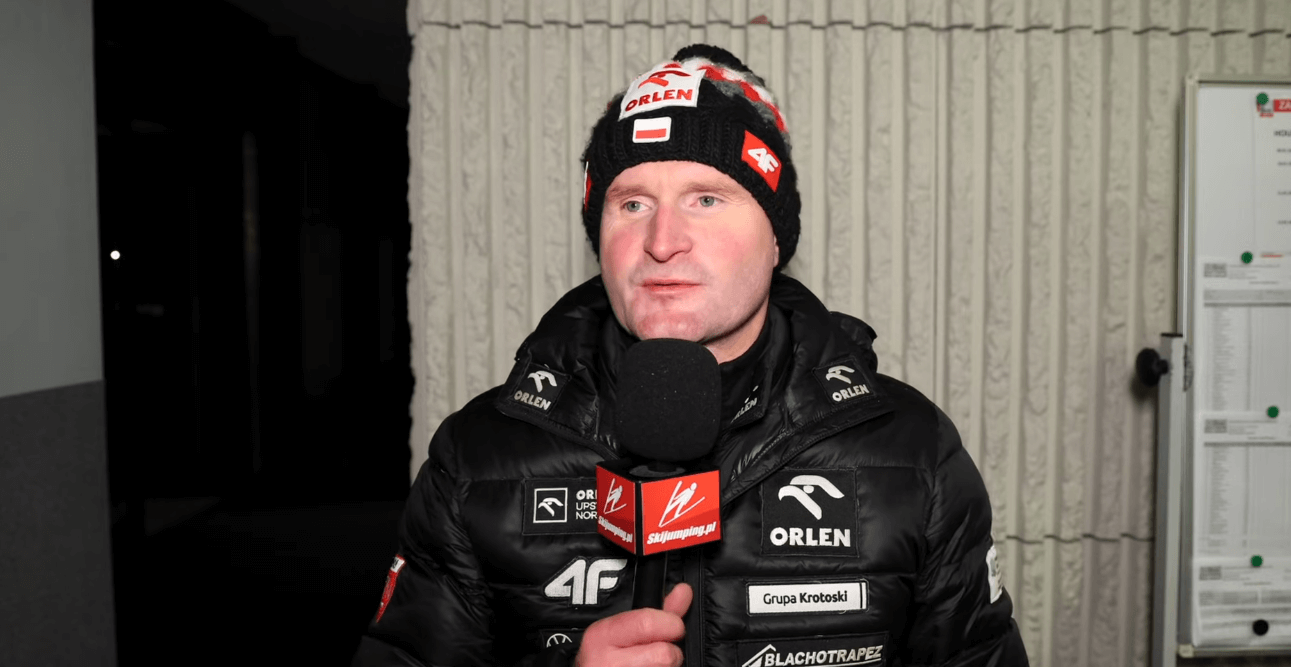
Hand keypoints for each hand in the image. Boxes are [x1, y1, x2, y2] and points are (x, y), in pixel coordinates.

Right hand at [574, 583, 692, 666]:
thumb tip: (683, 592)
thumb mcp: (623, 633)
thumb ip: (657, 612)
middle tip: (660, 656)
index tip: (674, 628)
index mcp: (602, 636)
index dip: (671, 625)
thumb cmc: (608, 660)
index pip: (647, 623)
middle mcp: (605, 662)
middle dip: (671, 654)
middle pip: (664, 654)